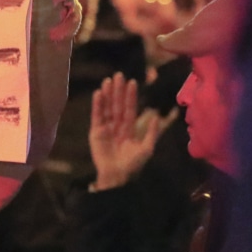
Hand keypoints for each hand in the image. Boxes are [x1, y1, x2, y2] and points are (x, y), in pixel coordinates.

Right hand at [88, 73, 164, 190]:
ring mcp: (106, 128)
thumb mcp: (147, 149)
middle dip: (118, 91)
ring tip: (107, 81)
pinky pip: (96, 116)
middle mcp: (117, 125)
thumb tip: (156, 116)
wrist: (117, 176)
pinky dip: (97, 105)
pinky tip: (98, 94)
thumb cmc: (133, 164)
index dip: (131, 96)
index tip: (132, 82)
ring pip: (107, 108)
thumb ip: (151, 132)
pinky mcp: (95, 132)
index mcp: (129, 128)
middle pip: (118, 105)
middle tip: (118, 75)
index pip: (130, 109)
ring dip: (107, 94)